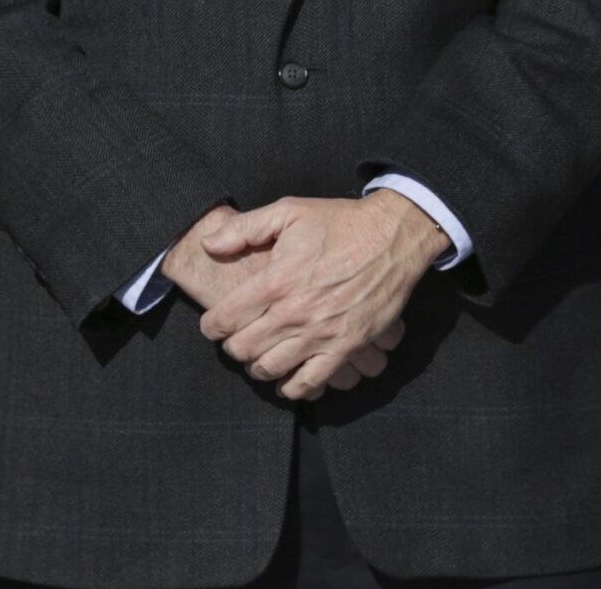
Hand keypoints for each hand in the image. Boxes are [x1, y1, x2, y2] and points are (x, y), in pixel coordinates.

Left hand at [169, 206, 393, 398]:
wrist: (392, 237)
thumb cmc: (339, 223)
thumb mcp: (287, 212)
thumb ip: (243, 228)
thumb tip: (207, 244)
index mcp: (275, 281)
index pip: (226, 317)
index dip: (211, 326)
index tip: (211, 326)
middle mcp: (294, 312)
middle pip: (245, 347)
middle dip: (232, 348)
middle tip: (234, 342)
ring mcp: (321, 333)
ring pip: (272, 368)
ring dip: (257, 368)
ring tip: (256, 360)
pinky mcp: (347, 347)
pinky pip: (312, 381)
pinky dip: (294, 388)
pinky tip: (286, 383)